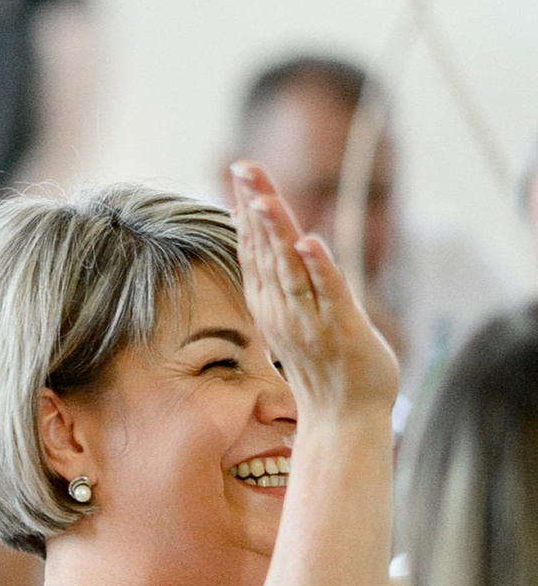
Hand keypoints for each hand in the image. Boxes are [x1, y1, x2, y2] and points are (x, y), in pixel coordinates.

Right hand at [229, 161, 400, 424]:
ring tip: (266, 200)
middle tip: (244, 166)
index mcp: (271, 303)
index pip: (254, 247)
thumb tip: (281, 246)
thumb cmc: (325, 369)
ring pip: (290, 267)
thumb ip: (285, 283)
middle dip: (256, 204)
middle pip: (266, 248)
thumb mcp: (295, 319)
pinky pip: (328, 293)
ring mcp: (310, 319)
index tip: (242, 171)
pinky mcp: (342, 328)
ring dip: (278, 232)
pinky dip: (319, 268)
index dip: (248, 208)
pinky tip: (311, 242)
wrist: (343, 419)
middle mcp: (283, 308)